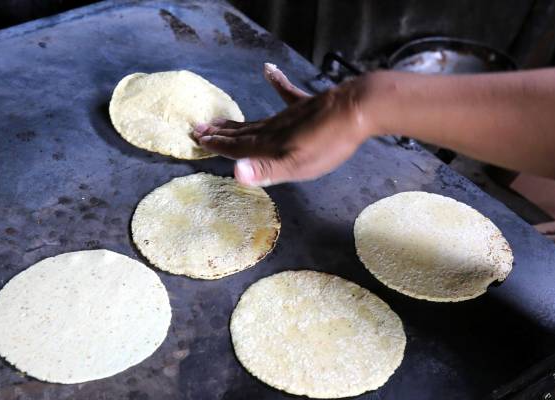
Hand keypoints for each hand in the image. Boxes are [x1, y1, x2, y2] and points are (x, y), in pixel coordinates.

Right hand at [193, 63, 376, 185]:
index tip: (199, 140)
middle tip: (199, 129)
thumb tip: (235, 173)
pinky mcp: (306, 105)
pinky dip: (277, 82)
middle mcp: (273, 128)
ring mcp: (289, 115)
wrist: (355, 112)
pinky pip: (286, 92)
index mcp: (269, 145)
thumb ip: (266, 169)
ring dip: (237, 122)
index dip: (218, 146)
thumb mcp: (297, 165)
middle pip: (242, 132)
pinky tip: (269, 71)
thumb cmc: (328, 145)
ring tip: (220, 120)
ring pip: (256, 120)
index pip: (237, 147)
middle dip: (220, 134)